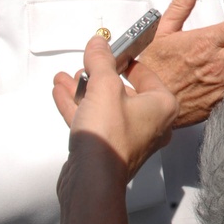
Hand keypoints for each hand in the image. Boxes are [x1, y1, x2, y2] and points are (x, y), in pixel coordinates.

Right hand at [52, 35, 177, 181]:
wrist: (91, 181)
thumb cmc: (108, 135)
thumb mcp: (103, 86)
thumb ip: (101, 60)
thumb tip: (99, 42)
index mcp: (162, 106)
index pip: (146, 74)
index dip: (126, 60)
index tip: (112, 51)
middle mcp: (152, 123)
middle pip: (124, 91)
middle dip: (99, 76)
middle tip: (86, 65)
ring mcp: (130, 138)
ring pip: (106, 107)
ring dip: (84, 91)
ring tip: (67, 77)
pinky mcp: (109, 150)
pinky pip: (95, 122)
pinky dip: (78, 107)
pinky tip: (61, 93)